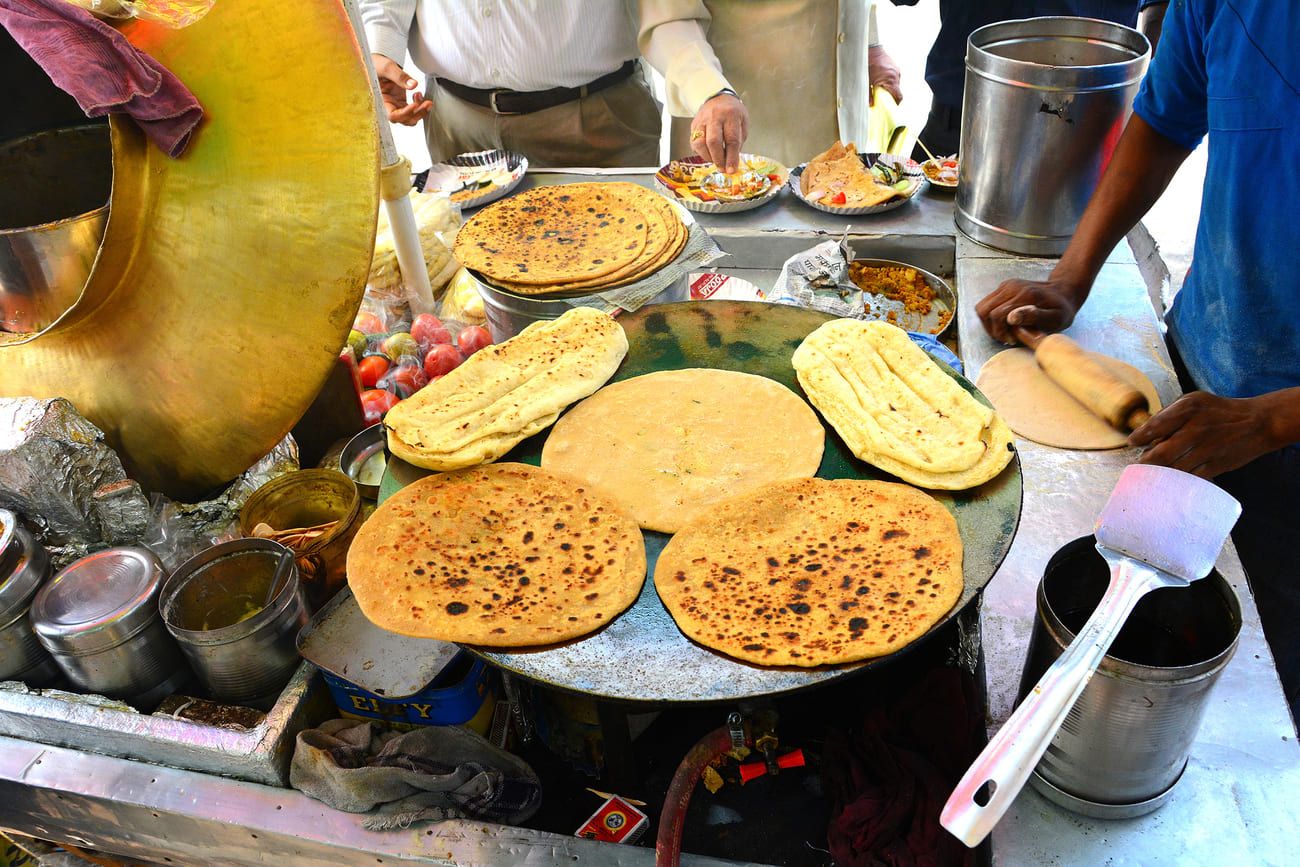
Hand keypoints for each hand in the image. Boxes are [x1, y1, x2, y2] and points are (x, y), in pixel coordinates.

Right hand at [372, 53, 431, 125]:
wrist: (378, 63)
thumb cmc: (376, 65)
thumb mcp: (387, 67)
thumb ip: (400, 76)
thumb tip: (413, 85)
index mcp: (380, 101)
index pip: (393, 115)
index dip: (405, 113)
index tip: (415, 104)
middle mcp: (387, 106)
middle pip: (403, 119)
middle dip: (417, 113)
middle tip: (427, 104)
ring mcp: (395, 105)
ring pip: (410, 117)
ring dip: (420, 112)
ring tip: (427, 101)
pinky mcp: (401, 103)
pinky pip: (412, 111)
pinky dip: (419, 106)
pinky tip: (419, 95)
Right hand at [689, 93, 748, 173]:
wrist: (717, 98)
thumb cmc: (732, 113)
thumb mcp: (743, 123)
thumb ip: (739, 141)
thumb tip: (732, 161)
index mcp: (731, 115)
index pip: (731, 139)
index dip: (732, 157)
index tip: (732, 169)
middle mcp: (714, 116)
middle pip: (713, 141)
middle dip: (718, 159)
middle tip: (723, 169)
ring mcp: (701, 121)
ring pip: (700, 143)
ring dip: (708, 157)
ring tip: (716, 161)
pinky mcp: (693, 126)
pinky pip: (694, 143)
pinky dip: (701, 153)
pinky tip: (708, 154)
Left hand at [868, 46, 902, 105]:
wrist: (872, 48)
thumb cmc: (869, 63)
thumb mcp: (867, 80)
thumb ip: (868, 94)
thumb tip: (870, 104)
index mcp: (891, 80)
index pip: (899, 97)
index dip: (895, 104)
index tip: (891, 108)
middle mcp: (896, 76)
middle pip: (897, 91)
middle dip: (890, 96)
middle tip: (883, 100)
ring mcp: (896, 71)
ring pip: (896, 84)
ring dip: (890, 88)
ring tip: (880, 89)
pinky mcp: (895, 67)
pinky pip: (894, 78)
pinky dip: (889, 82)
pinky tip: (881, 81)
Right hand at [975, 278, 1084, 344]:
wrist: (1064, 292)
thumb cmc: (1061, 309)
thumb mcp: (1056, 318)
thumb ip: (1035, 317)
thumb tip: (1012, 318)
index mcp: (1025, 295)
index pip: (996, 315)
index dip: (1000, 332)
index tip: (1012, 339)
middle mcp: (1012, 287)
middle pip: (984, 311)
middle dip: (991, 329)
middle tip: (1006, 337)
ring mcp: (1006, 285)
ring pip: (981, 307)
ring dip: (988, 323)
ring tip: (1004, 331)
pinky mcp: (1004, 286)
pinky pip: (987, 304)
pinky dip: (990, 317)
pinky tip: (1005, 323)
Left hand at [1129, 391, 1276, 477]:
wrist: (1258, 423)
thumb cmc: (1220, 411)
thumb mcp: (1195, 400)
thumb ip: (1170, 413)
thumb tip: (1146, 430)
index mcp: (1188, 410)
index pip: (1154, 426)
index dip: (1139, 437)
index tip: (1133, 442)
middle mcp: (1196, 430)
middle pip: (1160, 453)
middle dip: (1145, 461)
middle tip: (1140, 462)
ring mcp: (1206, 450)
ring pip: (1173, 469)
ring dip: (1159, 473)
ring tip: (1152, 472)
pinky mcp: (1215, 465)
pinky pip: (1189, 478)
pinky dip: (1177, 480)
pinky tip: (1171, 478)